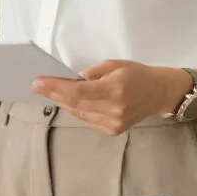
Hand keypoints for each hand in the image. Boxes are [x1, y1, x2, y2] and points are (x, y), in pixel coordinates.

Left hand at [31, 60, 182, 135]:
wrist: (158, 93)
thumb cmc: (136, 74)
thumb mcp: (114, 64)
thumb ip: (91, 73)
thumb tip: (70, 80)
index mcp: (115, 90)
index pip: (77, 92)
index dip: (55, 88)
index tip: (37, 83)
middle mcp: (113, 110)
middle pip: (75, 104)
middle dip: (54, 94)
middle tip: (37, 86)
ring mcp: (113, 123)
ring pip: (78, 113)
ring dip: (63, 102)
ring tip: (51, 91)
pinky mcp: (112, 131)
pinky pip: (86, 119)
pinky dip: (77, 110)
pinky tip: (71, 101)